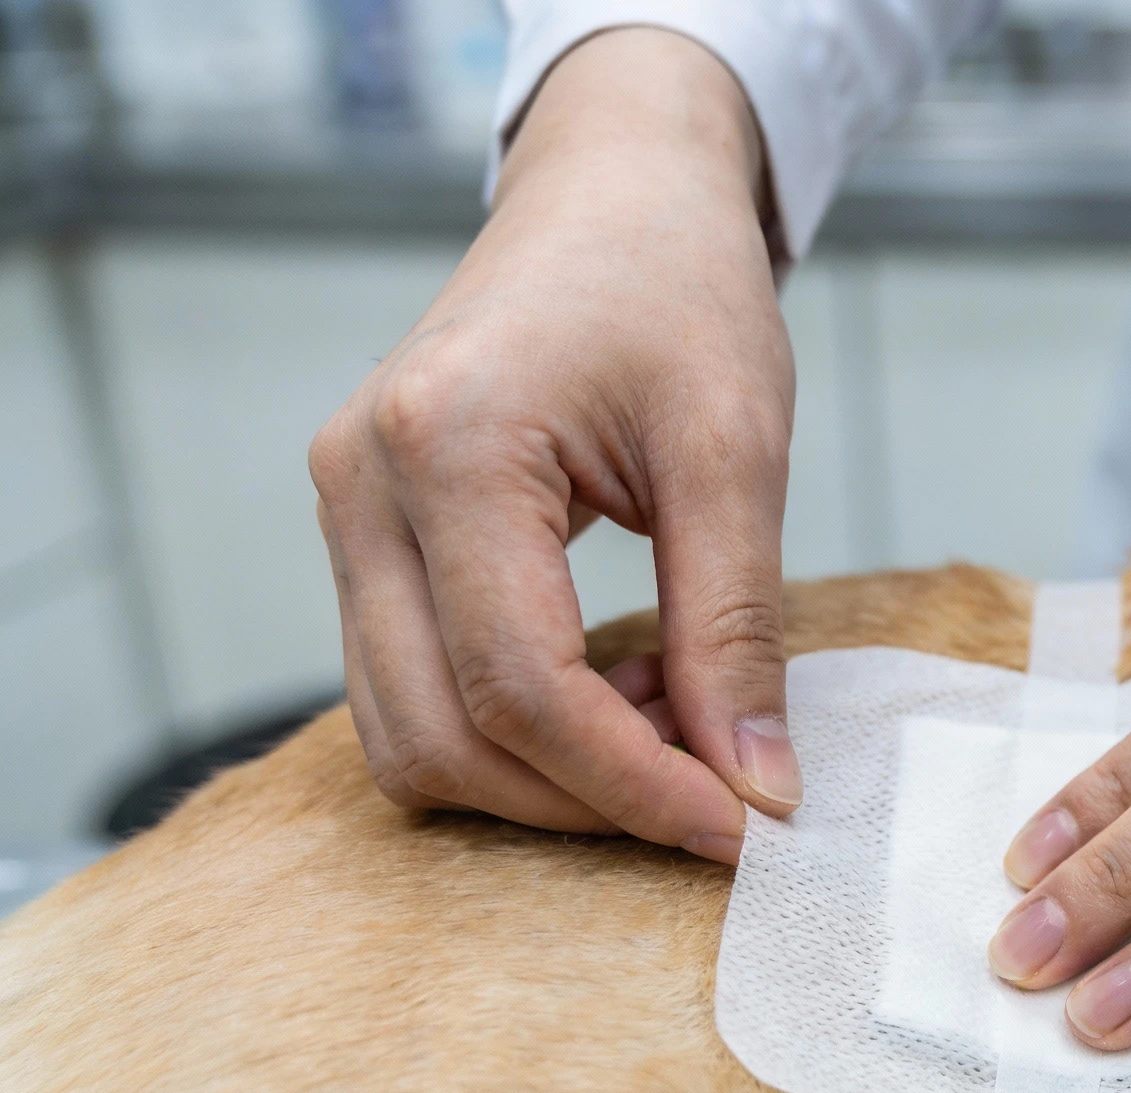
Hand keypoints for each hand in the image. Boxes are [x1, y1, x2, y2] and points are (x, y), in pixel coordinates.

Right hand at [310, 27, 795, 862]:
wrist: (614, 198)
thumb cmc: (679, 292)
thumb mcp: (735, 451)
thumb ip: (738, 628)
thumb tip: (756, 787)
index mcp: (446, 447)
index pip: (519, 689)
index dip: (635, 785)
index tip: (744, 827)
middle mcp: (359, 487)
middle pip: (443, 737)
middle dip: (588, 798)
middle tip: (721, 783)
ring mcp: (346, 514)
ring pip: (409, 737)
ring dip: (547, 777)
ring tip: (676, 713)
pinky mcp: (365, 537)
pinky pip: (411, 691)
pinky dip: (514, 731)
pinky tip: (620, 683)